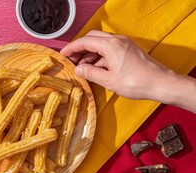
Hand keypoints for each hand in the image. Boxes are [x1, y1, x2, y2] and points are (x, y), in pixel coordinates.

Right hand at [61, 30, 195, 112]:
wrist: (160, 83)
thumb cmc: (136, 83)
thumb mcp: (108, 80)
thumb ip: (90, 73)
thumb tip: (78, 69)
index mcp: (111, 45)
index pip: (85, 42)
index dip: (71, 48)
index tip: (63, 54)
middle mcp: (117, 40)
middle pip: (92, 38)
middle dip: (80, 48)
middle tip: (71, 60)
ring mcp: (124, 44)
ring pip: (101, 43)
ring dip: (90, 53)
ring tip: (82, 66)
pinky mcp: (128, 49)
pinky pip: (109, 48)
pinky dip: (100, 55)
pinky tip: (96, 67)